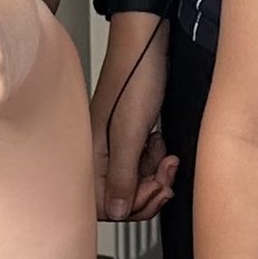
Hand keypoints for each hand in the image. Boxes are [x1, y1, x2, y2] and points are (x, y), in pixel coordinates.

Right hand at [91, 12, 178, 218]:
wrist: (148, 46)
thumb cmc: (134, 78)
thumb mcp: (129, 134)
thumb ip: (121, 175)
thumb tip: (116, 212)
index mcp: (91, 156)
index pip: (105, 205)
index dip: (132, 204)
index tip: (151, 190)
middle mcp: (100, 154)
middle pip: (122, 198)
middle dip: (148, 192)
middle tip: (164, 177)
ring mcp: (115, 146)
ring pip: (135, 182)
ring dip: (156, 175)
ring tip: (165, 156)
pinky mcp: (130, 138)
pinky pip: (142, 165)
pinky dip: (156, 161)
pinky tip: (161, 146)